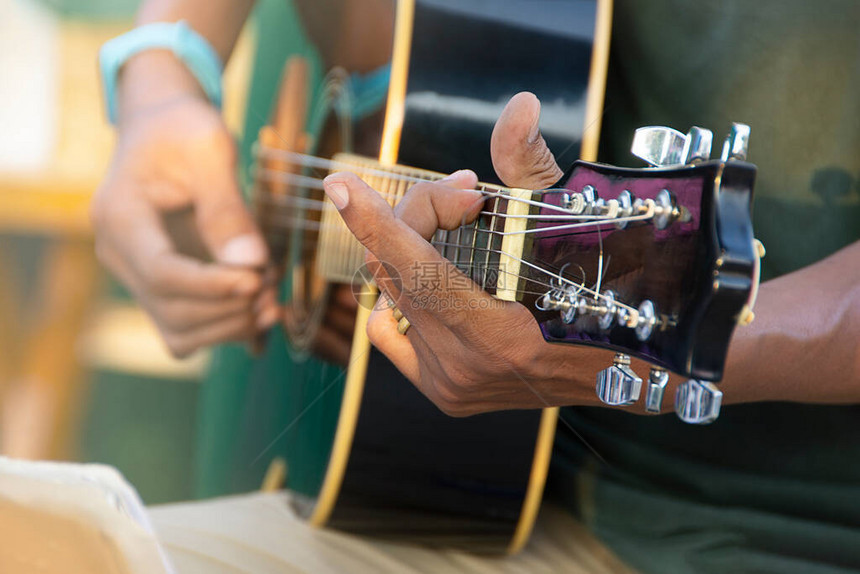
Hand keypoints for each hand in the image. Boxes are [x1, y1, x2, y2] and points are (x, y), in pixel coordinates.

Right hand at [92, 94, 279, 357]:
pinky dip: (224, 329)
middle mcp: (117, 254)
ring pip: (179, 333)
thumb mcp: (208, 147)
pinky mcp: (160, 289)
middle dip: (229, 307)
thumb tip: (249, 262)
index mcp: (119, 216)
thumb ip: (227, 206)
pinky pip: (188, 332)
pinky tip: (258, 307)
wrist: (162, 130)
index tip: (257, 280)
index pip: (160, 272)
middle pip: (171, 311)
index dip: (212, 286)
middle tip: (272, 284)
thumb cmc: (182, 130)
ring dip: (231, 325)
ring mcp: (136, 276)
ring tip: (271, 296)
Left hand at [322, 93, 618, 415]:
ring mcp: (449, 384)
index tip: (339, 186)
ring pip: (389, 296)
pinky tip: (426, 281)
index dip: (373, 220)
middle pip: (400, 269)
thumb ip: (532, 165)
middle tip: (464, 196)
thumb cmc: (602, 293)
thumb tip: (520, 105)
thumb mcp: (570, 224)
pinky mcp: (442, 394)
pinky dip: (399, 297)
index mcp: (499, 332)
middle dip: (420, 216)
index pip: (416, 266)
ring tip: (454, 232)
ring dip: (409, 252)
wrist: (619, 373)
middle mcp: (465, 365)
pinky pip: (388, 332)